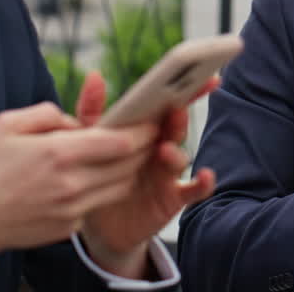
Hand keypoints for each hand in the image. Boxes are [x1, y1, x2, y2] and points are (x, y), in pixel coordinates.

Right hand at [0, 101, 155, 289]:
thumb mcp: (7, 124)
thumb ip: (47, 113)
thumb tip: (75, 119)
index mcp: (58, 153)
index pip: (119, 142)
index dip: (141, 131)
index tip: (149, 121)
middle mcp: (71, 184)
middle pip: (128, 166)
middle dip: (142, 149)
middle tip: (145, 135)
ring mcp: (72, 209)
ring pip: (119, 187)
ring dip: (128, 170)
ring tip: (124, 155)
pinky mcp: (69, 227)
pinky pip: (97, 204)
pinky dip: (102, 190)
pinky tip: (92, 178)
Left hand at [78, 71, 219, 277]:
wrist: (96, 223)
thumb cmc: (96, 173)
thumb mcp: (88, 141)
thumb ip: (92, 110)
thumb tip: (95, 75)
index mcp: (143, 127)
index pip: (167, 101)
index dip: (186, 86)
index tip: (201, 70)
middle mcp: (160, 145)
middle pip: (175, 125)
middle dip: (180, 115)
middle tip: (176, 107)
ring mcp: (168, 171)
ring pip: (179, 156)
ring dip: (175, 152)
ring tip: (164, 150)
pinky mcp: (173, 197)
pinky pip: (193, 189)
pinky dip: (203, 183)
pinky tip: (205, 176)